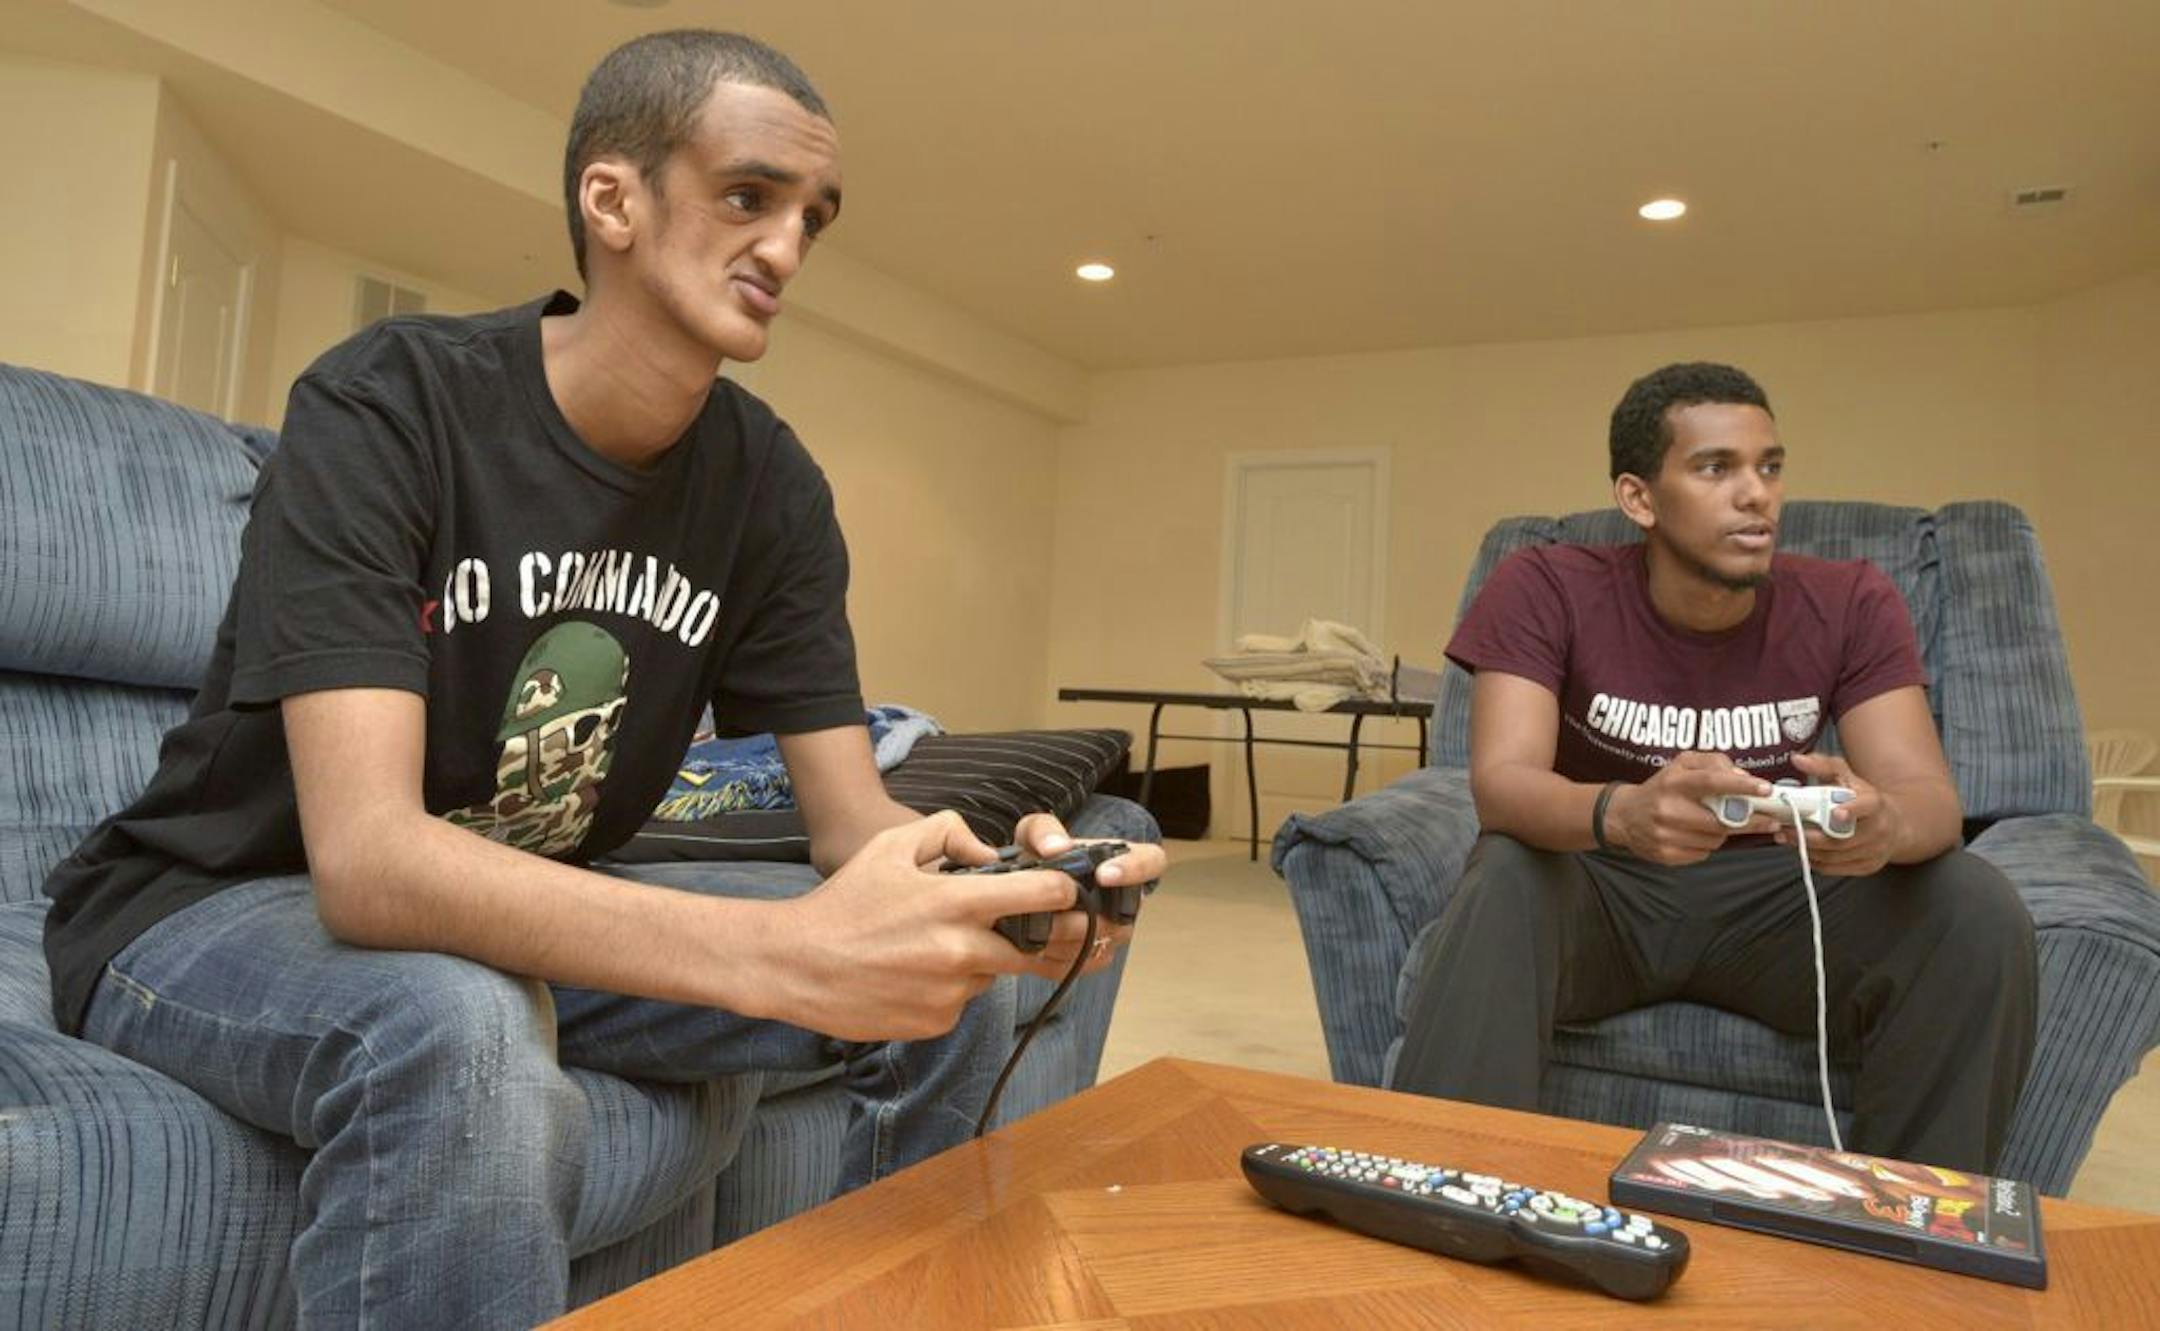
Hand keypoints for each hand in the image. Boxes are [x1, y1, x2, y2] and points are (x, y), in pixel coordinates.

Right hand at [766, 812, 1097, 1040]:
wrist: (796, 964)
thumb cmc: (845, 902)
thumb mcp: (891, 845)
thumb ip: (949, 832)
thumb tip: (990, 852)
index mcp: (957, 903)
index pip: (1045, 896)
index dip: (1065, 893)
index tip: (1067, 893)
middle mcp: (963, 950)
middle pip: (1034, 947)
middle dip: (1026, 934)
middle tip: (995, 924)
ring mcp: (952, 992)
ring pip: (992, 974)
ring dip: (978, 961)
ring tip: (925, 947)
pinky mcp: (938, 1022)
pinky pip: (963, 1001)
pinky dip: (949, 989)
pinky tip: (910, 974)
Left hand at [1004, 812, 1166, 979]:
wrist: (1022, 888)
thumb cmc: (1037, 854)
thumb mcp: (1034, 832)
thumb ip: (1044, 831)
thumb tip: (1056, 848)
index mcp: (1121, 860)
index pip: (1152, 861)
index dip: (1134, 870)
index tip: (1103, 875)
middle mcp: (1124, 898)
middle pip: (1125, 915)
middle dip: (1090, 916)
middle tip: (1057, 910)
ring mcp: (1111, 930)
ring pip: (1104, 943)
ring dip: (1071, 938)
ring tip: (1039, 926)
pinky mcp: (1092, 955)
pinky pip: (1084, 964)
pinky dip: (1059, 958)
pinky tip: (1036, 947)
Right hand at [1604, 751, 1777, 865]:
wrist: (1624, 816)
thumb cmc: (1661, 788)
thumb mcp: (1682, 764)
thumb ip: (1714, 763)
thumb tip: (1743, 777)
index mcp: (1674, 782)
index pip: (1712, 782)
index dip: (1741, 786)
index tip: (1765, 789)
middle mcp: (1668, 808)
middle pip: (1721, 819)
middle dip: (1749, 820)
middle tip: (1768, 819)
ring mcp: (1666, 834)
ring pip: (1716, 839)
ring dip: (1724, 832)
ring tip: (1714, 822)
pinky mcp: (1667, 854)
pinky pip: (1704, 853)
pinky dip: (1708, 844)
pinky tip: (1696, 835)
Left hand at [1778, 752, 1898, 876]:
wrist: (1895, 824)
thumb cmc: (1863, 797)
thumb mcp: (1846, 776)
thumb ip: (1822, 766)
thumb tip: (1798, 759)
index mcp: (1875, 803)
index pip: (1866, 807)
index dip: (1852, 810)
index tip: (1836, 813)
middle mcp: (1879, 829)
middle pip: (1842, 838)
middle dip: (1810, 836)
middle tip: (1785, 830)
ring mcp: (1875, 850)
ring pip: (1835, 856)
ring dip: (1807, 849)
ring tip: (1788, 838)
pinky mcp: (1867, 866)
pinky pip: (1835, 868)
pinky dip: (1816, 861)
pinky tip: (1804, 850)